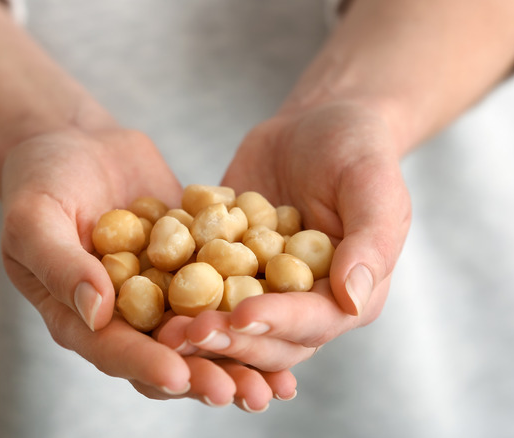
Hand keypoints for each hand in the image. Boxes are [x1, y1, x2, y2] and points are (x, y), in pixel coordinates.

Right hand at [0, 127, 293, 409]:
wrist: (74, 142)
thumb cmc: (40, 180)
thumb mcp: (33, 219)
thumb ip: (60, 265)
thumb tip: (97, 310)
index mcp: (79, 316)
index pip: (113, 350)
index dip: (147, 364)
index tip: (180, 374)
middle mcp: (124, 316)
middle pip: (168, 356)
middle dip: (208, 377)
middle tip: (247, 394)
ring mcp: (161, 292)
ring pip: (203, 335)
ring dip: (239, 360)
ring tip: (277, 385)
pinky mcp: (193, 264)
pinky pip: (224, 291)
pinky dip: (255, 308)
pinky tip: (291, 319)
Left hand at [158, 100, 410, 372]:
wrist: (312, 124)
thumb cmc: (355, 148)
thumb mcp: (373, 183)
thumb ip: (370, 240)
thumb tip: (353, 296)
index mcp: (350, 295)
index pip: (315, 321)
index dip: (278, 322)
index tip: (240, 314)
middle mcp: (306, 306)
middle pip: (268, 340)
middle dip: (229, 340)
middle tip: (187, 333)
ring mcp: (264, 293)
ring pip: (231, 327)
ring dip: (199, 334)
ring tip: (163, 332)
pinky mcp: (228, 274)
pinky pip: (202, 293)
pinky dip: (176, 302)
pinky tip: (141, 300)